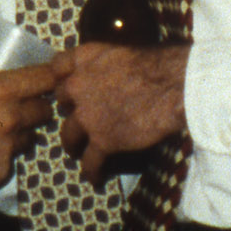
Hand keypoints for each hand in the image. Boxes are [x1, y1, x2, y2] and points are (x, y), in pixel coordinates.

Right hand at [0, 7, 56, 198]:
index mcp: (1, 91)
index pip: (45, 79)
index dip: (50, 76)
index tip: (49, 75)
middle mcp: (12, 120)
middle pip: (44, 110)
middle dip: (36, 104)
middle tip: (18, 103)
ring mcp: (9, 149)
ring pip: (30, 136)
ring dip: (22, 131)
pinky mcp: (1, 173)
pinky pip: (12, 161)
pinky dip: (4, 155)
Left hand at [54, 42, 186, 180]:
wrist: (173, 85)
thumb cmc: (158, 64)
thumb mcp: (122, 52)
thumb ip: (104, 62)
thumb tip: (108, 73)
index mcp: (84, 59)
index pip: (57, 68)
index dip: (62, 79)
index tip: (67, 87)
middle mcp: (78, 86)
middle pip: (62, 102)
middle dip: (70, 111)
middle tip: (80, 119)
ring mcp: (87, 115)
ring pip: (68, 135)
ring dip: (73, 144)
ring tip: (78, 152)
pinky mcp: (102, 140)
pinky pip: (90, 161)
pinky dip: (93, 172)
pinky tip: (96, 178)